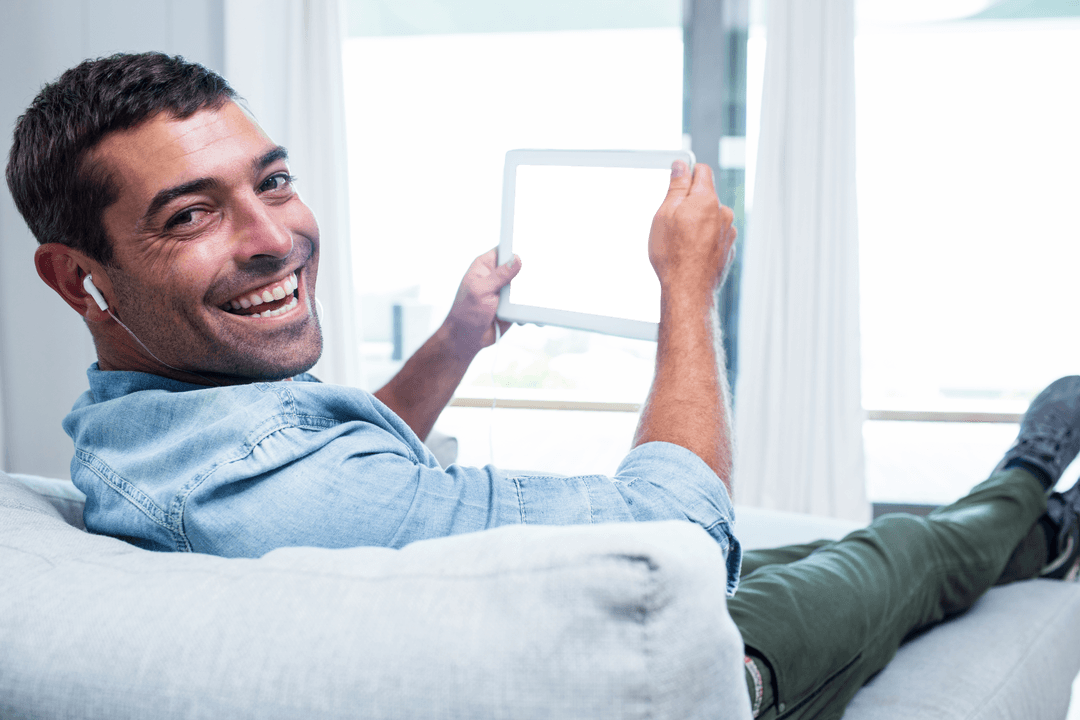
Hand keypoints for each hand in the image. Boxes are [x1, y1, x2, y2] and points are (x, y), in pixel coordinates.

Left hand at [443, 248, 521, 355]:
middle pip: (520, 267)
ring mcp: (506, 291)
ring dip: (530, 294)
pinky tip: (528, 313)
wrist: (467, 340)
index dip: (518, 248)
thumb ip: (499, 275)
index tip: (529, 253)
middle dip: (527, 273)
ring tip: (529, 299)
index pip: (505, 249)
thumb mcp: (481, 291)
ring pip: (526, 286)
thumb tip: (516, 260)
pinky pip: (527, 302)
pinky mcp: (513, 305)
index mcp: (485, 266)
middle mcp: (497, 276)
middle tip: (530, 282)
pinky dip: (531, 307)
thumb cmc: (465, 314)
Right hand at [647, 161, 736, 297]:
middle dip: (690, 203)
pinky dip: (704, 239)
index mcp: (707, 199)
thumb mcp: (665, 214)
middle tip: (672, 221)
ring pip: (710, 218)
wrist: (688, 290)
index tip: (676, 182)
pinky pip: (714, 236)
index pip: (702, 171)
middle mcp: (723, 213)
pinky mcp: (728, 249)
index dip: (686, 174)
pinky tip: (690, 252)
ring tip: (681, 242)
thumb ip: (677, 186)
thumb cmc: (673, 255)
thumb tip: (681, 166)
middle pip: (705, 196)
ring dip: (697, 223)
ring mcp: (728, 233)